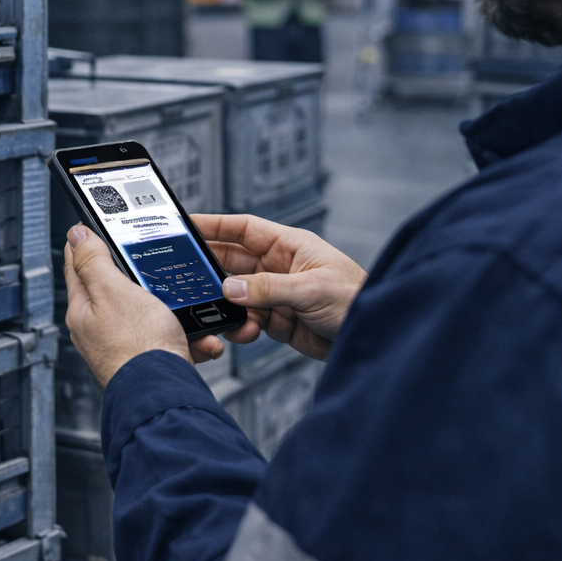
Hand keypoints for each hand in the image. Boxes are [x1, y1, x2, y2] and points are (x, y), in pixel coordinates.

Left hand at [64, 225, 226, 388]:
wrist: (164, 396)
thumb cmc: (139, 348)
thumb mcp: (114, 291)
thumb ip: (94, 261)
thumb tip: (75, 234)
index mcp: (83, 309)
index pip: (78, 264)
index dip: (89, 241)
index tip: (99, 226)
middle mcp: (98, 329)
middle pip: (117, 288)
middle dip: (144, 279)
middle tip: (158, 271)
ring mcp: (123, 346)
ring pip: (151, 314)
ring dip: (172, 310)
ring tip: (186, 313)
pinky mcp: (148, 361)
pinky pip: (169, 339)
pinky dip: (186, 337)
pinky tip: (196, 340)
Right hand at [192, 214, 367, 361]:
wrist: (375, 335)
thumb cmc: (357, 298)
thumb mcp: (310, 289)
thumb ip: (268, 288)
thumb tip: (230, 288)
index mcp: (289, 246)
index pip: (243, 229)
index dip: (214, 225)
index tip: (186, 224)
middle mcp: (279, 267)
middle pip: (233, 263)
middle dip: (212, 271)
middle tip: (188, 277)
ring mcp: (277, 294)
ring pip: (237, 296)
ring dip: (230, 307)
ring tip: (232, 317)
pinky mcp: (279, 320)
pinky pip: (249, 320)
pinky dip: (243, 328)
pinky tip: (248, 332)